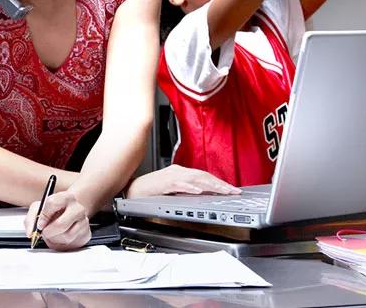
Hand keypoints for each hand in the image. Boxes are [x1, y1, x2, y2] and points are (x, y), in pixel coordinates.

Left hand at [23, 191, 90, 250]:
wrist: (70, 213)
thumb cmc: (53, 211)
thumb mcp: (40, 208)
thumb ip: (31, 218)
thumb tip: (30, 233)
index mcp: (65, 197)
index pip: (53, 204)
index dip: (43, 216)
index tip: (40, 224)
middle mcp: (77, 208)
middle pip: (60, 224)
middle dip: (48, 232)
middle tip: (45, 232)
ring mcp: (84, 221)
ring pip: (66, 236)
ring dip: (55, 239)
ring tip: (53, 233)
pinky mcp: (86, 234)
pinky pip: (71, 244)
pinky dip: (62, 244)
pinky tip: (60, 237)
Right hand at [125, 164, 240, 197]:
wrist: (131, 190)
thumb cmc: (150, 191)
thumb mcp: (172, 189)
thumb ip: (186, 189)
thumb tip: (202, 194)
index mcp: (180, 172)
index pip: (204, 175)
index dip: (219, 182)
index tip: (231, 189)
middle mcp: (177, 172)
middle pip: (203, 176)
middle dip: (220, 184)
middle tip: (234, 191)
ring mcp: (171, 176)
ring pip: (195, 178)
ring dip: (211, 185)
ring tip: (223, 191)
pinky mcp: (164, 183)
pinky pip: (179, 184)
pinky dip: (190, 187)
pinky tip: (199, 191)